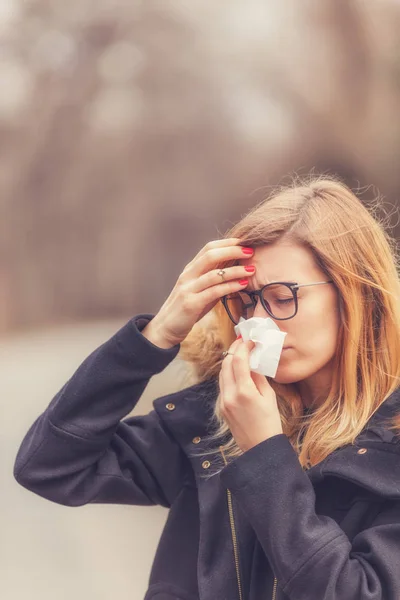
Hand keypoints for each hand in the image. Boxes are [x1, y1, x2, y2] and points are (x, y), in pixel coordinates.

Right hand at [142, 238, 255, 347]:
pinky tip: (243, 285)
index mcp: (190, 270)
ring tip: (252, 270)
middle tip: (251, 251)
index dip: (227, 243)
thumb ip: (214, 279)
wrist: (165, 328)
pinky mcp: (190, 304)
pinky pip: (213, 292)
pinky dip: (230, 287)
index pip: (208, 248)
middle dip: (232, 251)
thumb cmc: (187, 309)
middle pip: (210, 255)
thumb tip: (237, 268)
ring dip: (235, 270)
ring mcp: (188, 289)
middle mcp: (188, 276)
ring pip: (214, 274)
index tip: (245, 242)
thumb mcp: (200, 290)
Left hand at [219, 337, 283, 452]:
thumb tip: (253, 361)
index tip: (249, 340)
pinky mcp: (221, 407)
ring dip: (229, 361)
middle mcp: (230, 395)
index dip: (243, 347)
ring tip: (240, 353)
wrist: (259, 448)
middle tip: (242, 342)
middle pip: (227, 364)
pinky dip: (228, 374)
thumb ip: (258, 377)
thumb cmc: (270, 423)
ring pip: (222, 374)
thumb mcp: (269, 397)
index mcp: (244, 391)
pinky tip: (237, 371)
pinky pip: (223, 385)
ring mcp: (223, 401)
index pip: (239, 361)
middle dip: (234, 351)